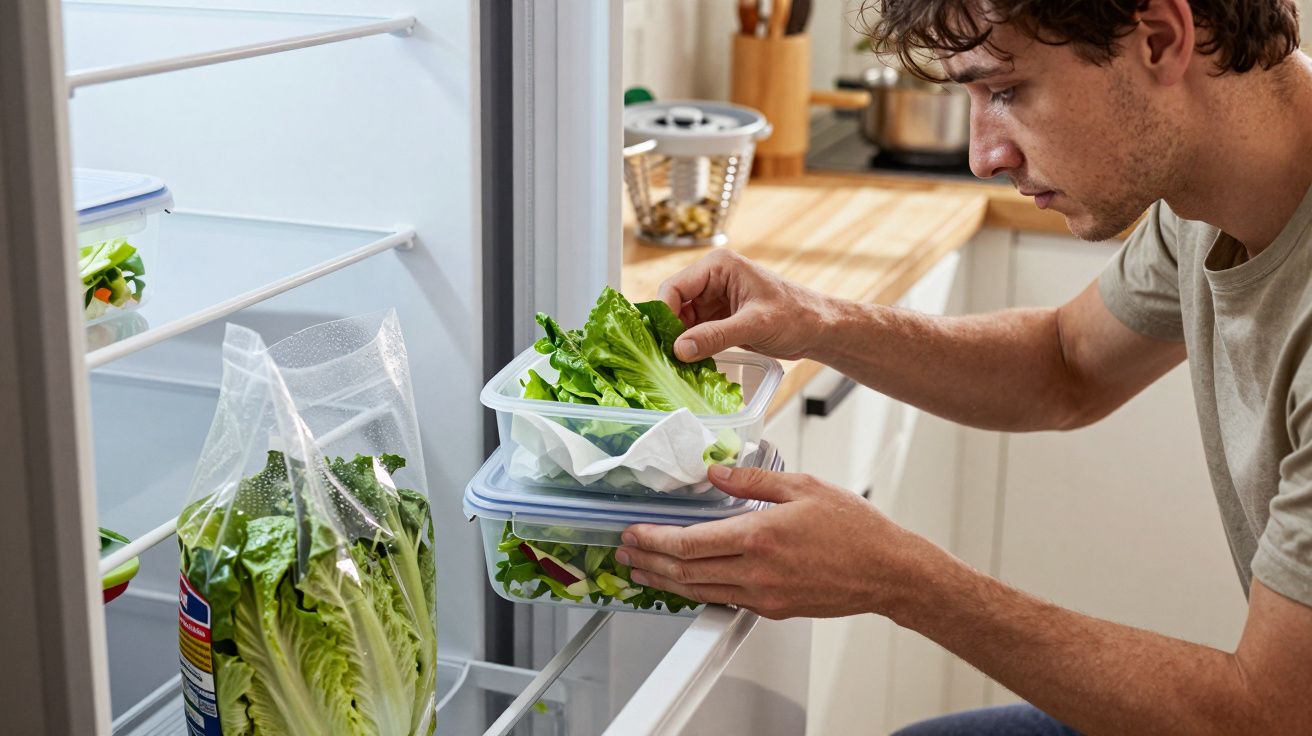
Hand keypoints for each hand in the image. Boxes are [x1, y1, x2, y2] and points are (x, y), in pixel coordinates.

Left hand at [617, 464, 946, 619]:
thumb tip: (714, 471)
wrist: (888, 572)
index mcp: (759, 536)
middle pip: (686, 572)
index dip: (654, 540)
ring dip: (666, 582)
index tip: (634, 532)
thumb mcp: (803, 486)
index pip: (690, 543)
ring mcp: (764, 595)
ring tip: (642, 571)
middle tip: (626, 553)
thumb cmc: (855, 529)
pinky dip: (697, 591)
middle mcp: (756, 571)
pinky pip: (724, 600)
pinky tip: (686, 582)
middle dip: (649, 563)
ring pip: (700, 591)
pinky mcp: (773, 609)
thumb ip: (752, 479)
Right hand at [658, 249, 836, 361]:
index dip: (666, 314)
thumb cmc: (797, 315)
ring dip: (682, 342)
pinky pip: (696, 333)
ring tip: (681, 365)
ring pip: (683, 322)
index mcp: (719, 266)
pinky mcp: (720, 319)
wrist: (820, 329)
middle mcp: (713, 279)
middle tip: (671, 358)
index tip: (667, 342)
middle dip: (672, 331)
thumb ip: (716, 336)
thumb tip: (680, 349)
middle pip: (674, 305)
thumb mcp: (755, 325)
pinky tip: (693, 364)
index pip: (675, 287)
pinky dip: (693, 348)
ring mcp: (715, 300)